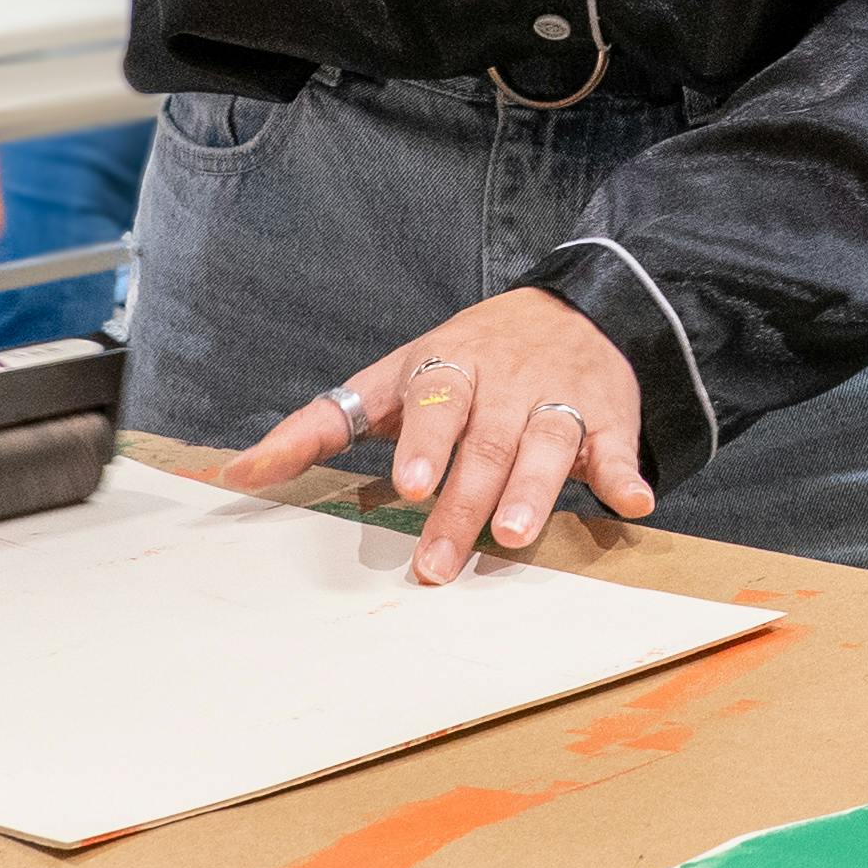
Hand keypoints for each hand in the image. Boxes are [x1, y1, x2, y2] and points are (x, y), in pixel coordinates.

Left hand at [223, 286, 653, 583]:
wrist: (573, 308)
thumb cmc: (460, 361)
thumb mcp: (389, 378)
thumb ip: (318, 426)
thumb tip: (236, 472)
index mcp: (445, 366)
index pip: (432, 400)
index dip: (422, 441)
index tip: (409, 485)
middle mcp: (502, 381)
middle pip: (483, 440)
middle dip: (463, 500)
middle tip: (439, 559)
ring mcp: (556, 396)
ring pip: (546, 440)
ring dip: (534, 487)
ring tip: (516, 535)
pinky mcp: (607, 413)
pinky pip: (616, 444)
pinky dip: (623, 472)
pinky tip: (631, 503)